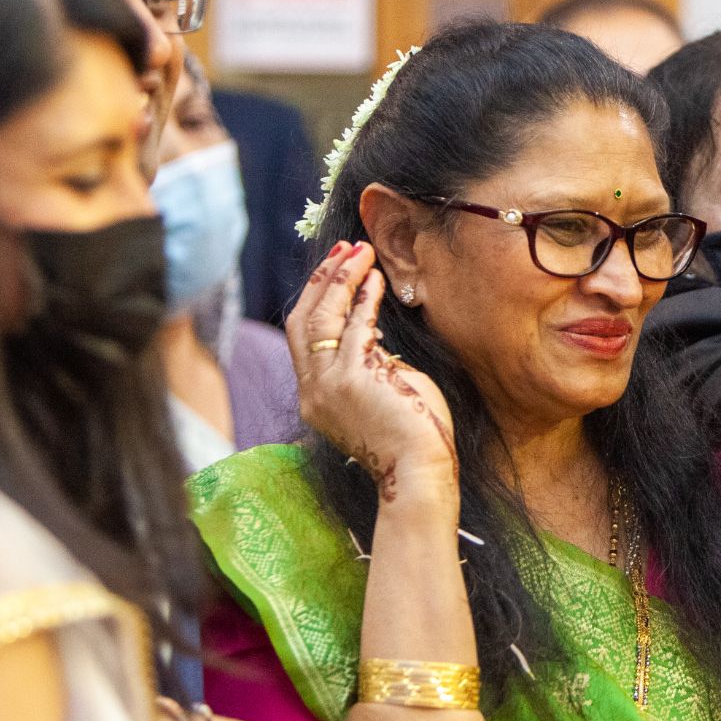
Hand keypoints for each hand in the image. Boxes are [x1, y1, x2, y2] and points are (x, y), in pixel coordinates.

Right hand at [287, 240, 457, 499]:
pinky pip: (354, 328)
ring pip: (322, 318)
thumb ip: (371, 362)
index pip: (302, 337)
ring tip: (363, 252)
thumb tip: (373, 333)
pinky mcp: (352, 380)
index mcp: (315, 398)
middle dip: (322, 280)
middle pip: (302, 321)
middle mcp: (312, 392)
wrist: (418, 471)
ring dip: (344, 279)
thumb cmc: (412, 436)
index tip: (334, 269)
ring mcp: (328, 386)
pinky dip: (365, 300)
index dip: (315, 297)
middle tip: (344, 249)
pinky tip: (377, 281)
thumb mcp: (381, 393)